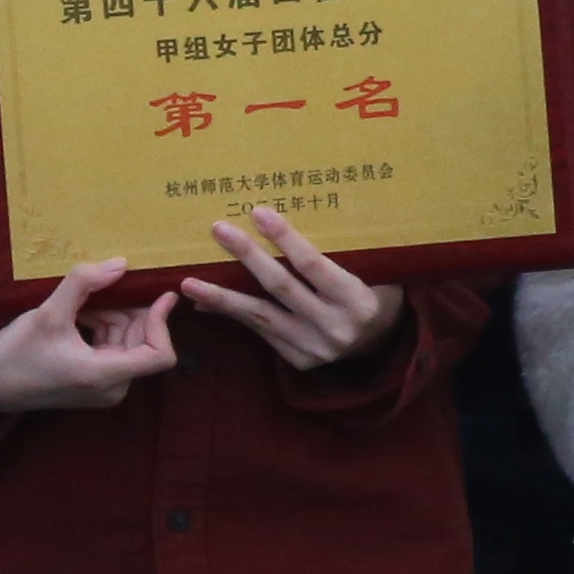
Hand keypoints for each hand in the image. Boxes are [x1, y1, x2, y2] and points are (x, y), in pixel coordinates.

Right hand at [0, 258, 181, 412]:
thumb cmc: (16, 352)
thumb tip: (120, 264)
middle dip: (130, 312)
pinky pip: (113, 349)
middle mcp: (111, 388)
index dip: (163, 323)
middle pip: (143, 343)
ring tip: (83, 303)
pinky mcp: (94, 384)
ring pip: (128, 343)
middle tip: (104, 289)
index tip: (163, 295)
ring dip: (113, 317)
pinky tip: (80, 315)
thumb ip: (84, 283)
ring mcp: (103, 389)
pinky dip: (103, 328)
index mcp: (104, 376)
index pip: (160, 355)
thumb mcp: (49, 312)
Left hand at [186, 209, 401, 372]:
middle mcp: (334, 328)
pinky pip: (260, 332)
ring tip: (188, 282)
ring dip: (221, 296)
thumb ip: (336, 251)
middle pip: (281, 287)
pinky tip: (205, 301)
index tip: (258, 212)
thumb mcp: (371, 269)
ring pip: (261, 316)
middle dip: (247, 256)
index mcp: (357, 301)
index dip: (285, 238)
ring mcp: (314, 349)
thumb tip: (277, 224)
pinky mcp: (298, 361)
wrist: (385, 343)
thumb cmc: (375, 290)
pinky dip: (232, 314)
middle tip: (219, 230)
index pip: (313, 265)